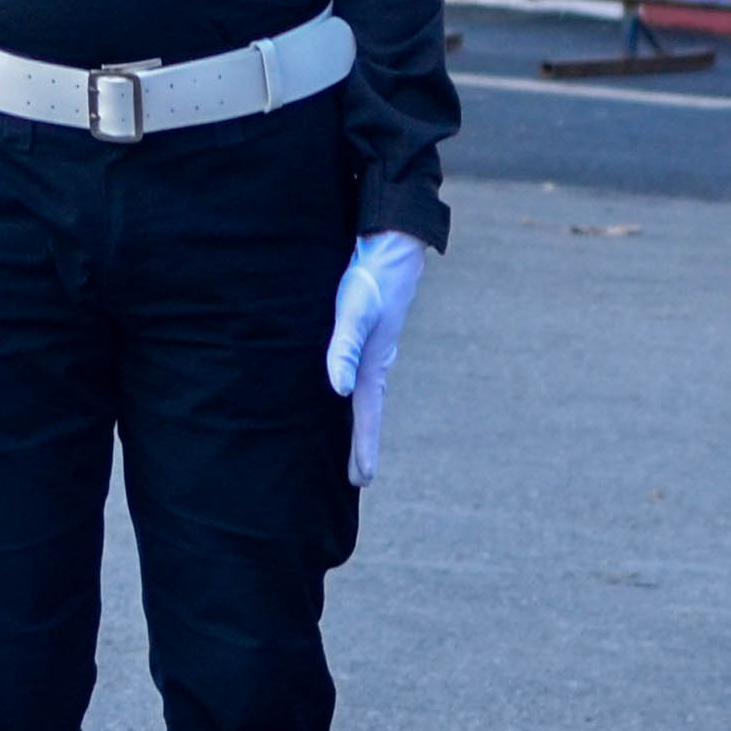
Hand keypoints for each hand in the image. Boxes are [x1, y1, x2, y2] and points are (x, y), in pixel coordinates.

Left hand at [324, 230, 426, 487]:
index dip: (363, 449)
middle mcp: (376, 365)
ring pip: (366, 397)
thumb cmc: (370, 282)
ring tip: (353, 443)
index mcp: (372, 367)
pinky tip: (347, 393)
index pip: (366, 417)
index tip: (363, 480)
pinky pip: (361, 377)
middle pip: (368, 414)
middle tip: (360, 478)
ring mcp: (375, 352)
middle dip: (363, 445)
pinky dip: (356, 396)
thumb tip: (338, 389)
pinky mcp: (369, 337)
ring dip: (360, 422)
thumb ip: (343, 349)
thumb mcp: (353, 313)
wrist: (392, 250)